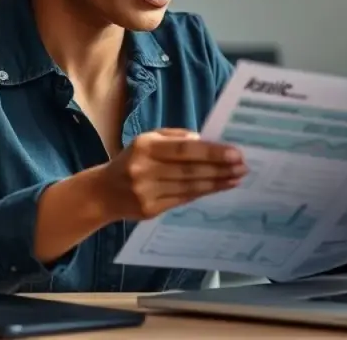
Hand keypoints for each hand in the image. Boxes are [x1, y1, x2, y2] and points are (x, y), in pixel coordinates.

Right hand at [97, 128, 247, 220]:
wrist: (103, 193)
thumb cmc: (132, 160)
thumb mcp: (148, 140)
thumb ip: (175, 137)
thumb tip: (203, 141)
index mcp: (145, 147)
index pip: (184, 150)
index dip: (212, 152)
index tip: (235, 153)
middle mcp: (144, 170)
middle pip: (190, 170)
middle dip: (220, 169)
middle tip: (243, 167)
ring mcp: (146, 192)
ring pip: (189, 187)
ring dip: (217, 183)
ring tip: (236, 178)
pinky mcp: (150, 210)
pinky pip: (183, 200)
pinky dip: (203, 193)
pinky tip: (219, 188)